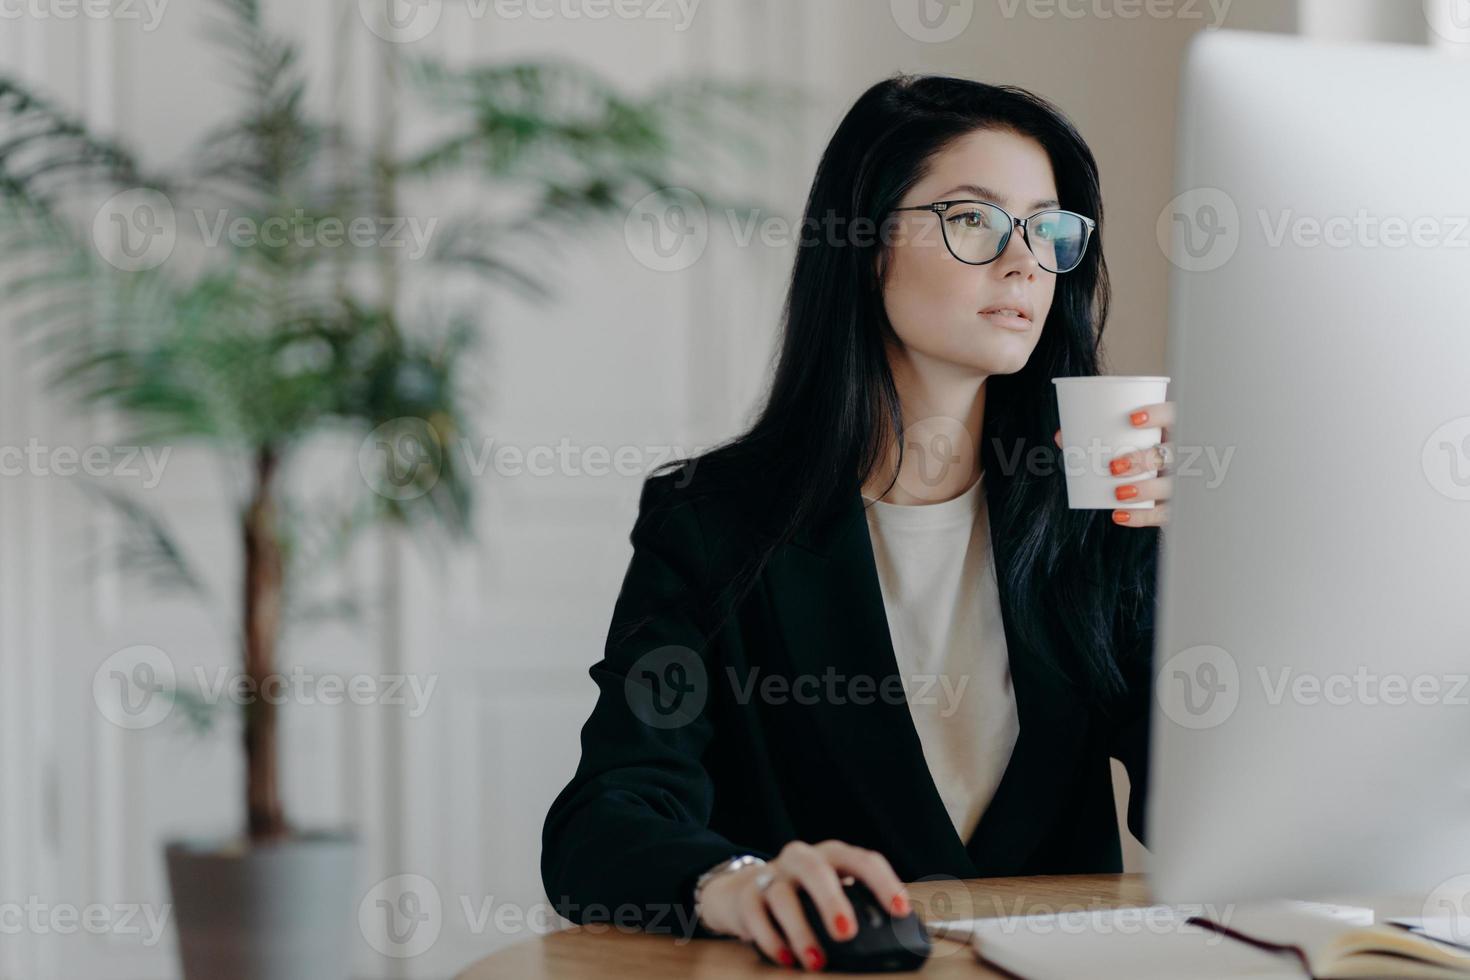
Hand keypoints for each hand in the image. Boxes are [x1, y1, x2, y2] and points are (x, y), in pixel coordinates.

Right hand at [697, 839, 909, 970]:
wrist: (744, 891)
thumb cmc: (802, 896)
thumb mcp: (831, 894)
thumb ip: (856, 909)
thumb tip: (890, 945)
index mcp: (833, 857)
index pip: (863, 860)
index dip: (884, 883)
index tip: (899, 910)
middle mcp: (802, 860)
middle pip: (817, 871)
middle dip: (833, 902)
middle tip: (847, 933)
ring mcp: (772, 876)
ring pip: (783, 897)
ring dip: (801, 932)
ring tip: (816, 962)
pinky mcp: (746, 897)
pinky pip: (756, 917)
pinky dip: (772, 941)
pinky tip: (787, 959)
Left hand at [1054, 399, 1174, 527]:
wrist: (1176, 479)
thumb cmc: (1144, 449)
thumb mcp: (1130, 439)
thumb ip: (1098, 437)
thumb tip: (1062, 437)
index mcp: (1174, 429)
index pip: (1175, 415)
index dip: (1158, 415)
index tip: (1132, 420)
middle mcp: (1185, 453)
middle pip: (1171, 454)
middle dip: (1142, 460)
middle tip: (1114, 466)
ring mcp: (1184, 480)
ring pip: (1172, 486)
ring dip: (1145, 489)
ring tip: (1118, 493)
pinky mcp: (1177, 505)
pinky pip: (1165, 514)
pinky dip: (1141, 517)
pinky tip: (1119, 516)